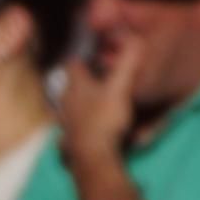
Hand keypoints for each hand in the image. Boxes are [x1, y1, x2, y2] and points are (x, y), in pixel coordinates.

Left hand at [59, 38, 142, 166]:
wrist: (93, 158)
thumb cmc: (105, 120)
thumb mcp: (120, 88)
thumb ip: (127, 64)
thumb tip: (135, 41)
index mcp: (76, 87)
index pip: (72, 65)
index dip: (81, 60)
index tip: (90, 59)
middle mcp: (66, 104)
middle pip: (68, 87)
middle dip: (80, 83)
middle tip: (95, 81)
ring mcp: (65, 125)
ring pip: (67, 110)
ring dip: (77, 107)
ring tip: (91, 106)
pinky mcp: (68, 144)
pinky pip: (68, 134)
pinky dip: (76, 131)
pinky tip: (84, 133)